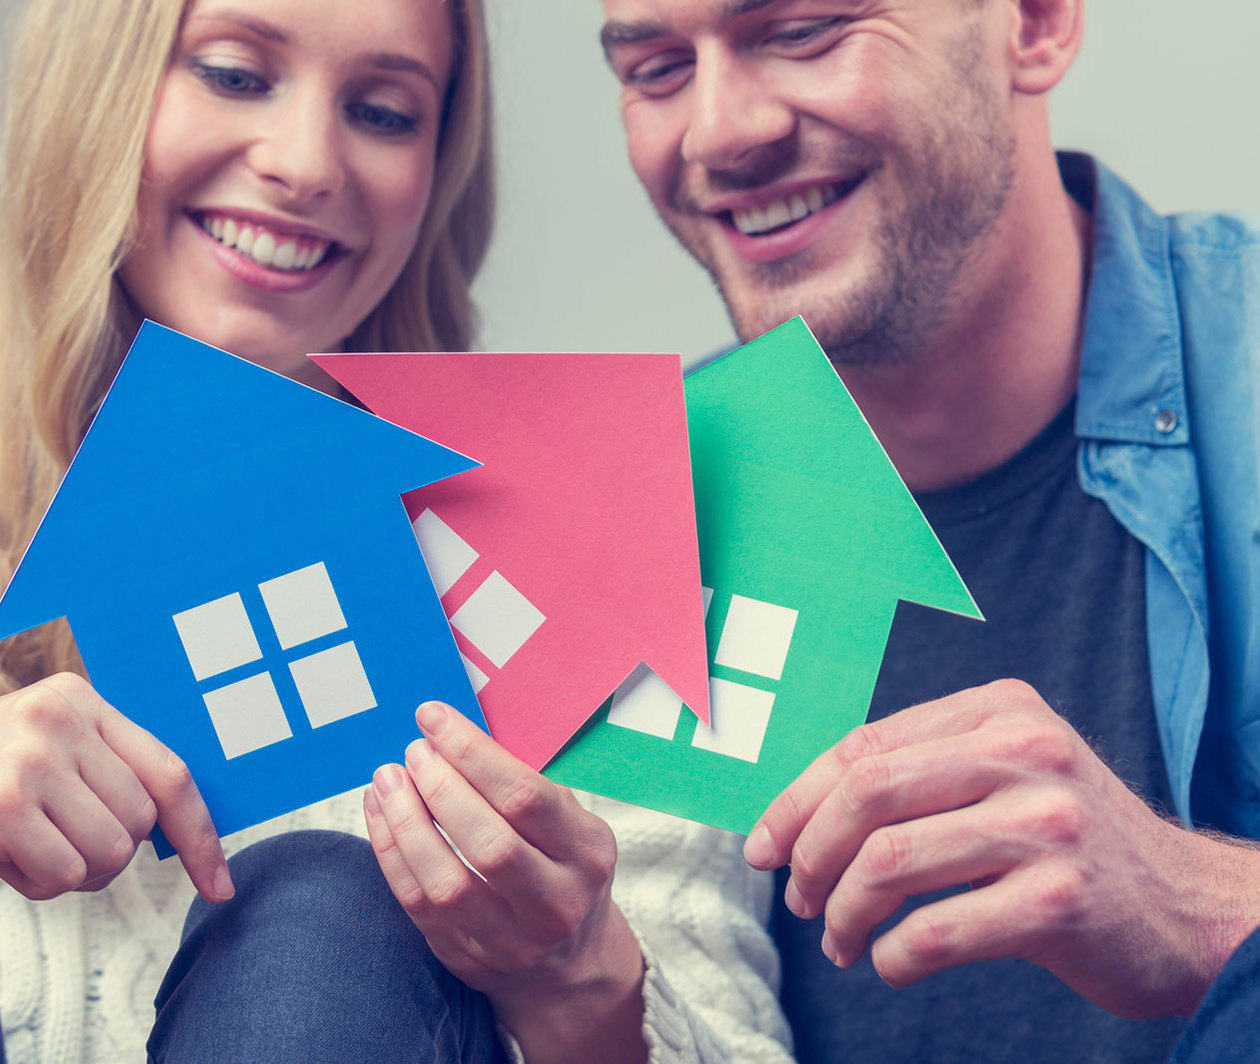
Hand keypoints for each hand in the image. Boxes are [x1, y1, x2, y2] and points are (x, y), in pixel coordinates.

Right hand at [0, 672, 231, 902]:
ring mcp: (30, 760)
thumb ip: (105, 771)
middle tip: (55, 841)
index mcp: (82, 700)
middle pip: (138, 824)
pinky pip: (60, 875)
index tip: (221, 886)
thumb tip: (179, 834)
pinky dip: (35, 884)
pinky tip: (3, 855)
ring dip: (68, 872)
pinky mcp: (3, 807)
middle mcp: (60, 718)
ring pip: (106, 856)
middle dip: (104, 853)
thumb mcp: (46, 748)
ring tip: (25, 845)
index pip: (169, 773)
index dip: (201, 835)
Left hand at [365, 701, 646, 1063]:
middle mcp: (556, 902)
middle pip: (489, 844)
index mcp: (587, 853)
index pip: (526, 797)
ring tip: (387, 779)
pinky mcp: (468, 959)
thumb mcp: (570, 822)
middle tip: (413, 751)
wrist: (570, 962)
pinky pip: (418, 905)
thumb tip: (458, 731)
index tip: (434, 719)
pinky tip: (381, 814)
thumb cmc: (561, 865)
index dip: (473, 753)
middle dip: (440, 787)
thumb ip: (525, 782)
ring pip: (447, 882)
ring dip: (407, 822)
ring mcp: (512, 941)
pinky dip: (392, 853)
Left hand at [744, 678, 1259, 1017]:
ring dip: (843, 912)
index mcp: (998, 709)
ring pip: (890, 862)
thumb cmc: (1068, 841)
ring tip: (839, 939)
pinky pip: (936, 931)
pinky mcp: (1061, 901)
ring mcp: (1047, 825)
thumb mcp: (1006, 772)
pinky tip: (890, 962)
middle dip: (810, 852)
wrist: (1188, 906)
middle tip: (798, 896)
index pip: (865, 746)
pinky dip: (893, 955)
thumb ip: (920, 770)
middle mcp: (1025, 752)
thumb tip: (798, 813)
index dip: (798, 799)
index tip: (763, 847)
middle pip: (867, 794)